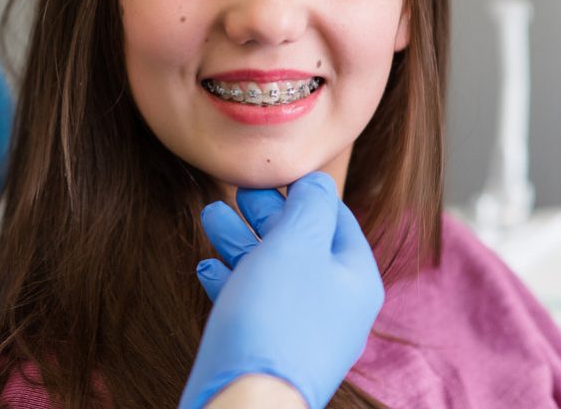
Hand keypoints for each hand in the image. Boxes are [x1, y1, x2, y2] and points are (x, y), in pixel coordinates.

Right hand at [179, 172, 383, 408]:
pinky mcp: (269, 349)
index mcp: (353, 278)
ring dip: (239, 240)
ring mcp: (301, 330)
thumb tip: (318, 182)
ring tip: (209, 216)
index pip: (335, 218)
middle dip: (265, 215)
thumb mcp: (298, 242)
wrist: (247, 402)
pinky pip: (252, 304)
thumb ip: (312, 204)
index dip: (303, 192)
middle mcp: (333, 305)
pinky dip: (230, 280)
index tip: (271, 175)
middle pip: (300, 243)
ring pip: (270, 271)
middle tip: (237, 192)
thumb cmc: (277, 315)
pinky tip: (206, 267)